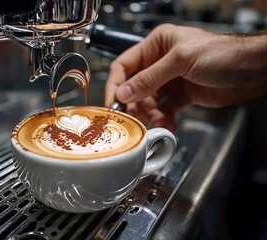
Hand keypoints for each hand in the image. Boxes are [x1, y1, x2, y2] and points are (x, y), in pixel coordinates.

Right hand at [104, 23, 266, 130]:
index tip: (111, 102)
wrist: (252, 70)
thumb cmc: (222, 53)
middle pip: (135, 87)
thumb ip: (149, 78)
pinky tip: (168, 126)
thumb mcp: (181, 61)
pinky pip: (165, 110)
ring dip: (151, 115)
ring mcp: (170, 80)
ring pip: (149, 102)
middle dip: (134, 104)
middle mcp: (160, 62)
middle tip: (133, 119)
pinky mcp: (181, 96)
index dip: (115, 84)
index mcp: (156, 45)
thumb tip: (123, 92)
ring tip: (158, 123)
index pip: (124, 65)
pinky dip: (164, 119)